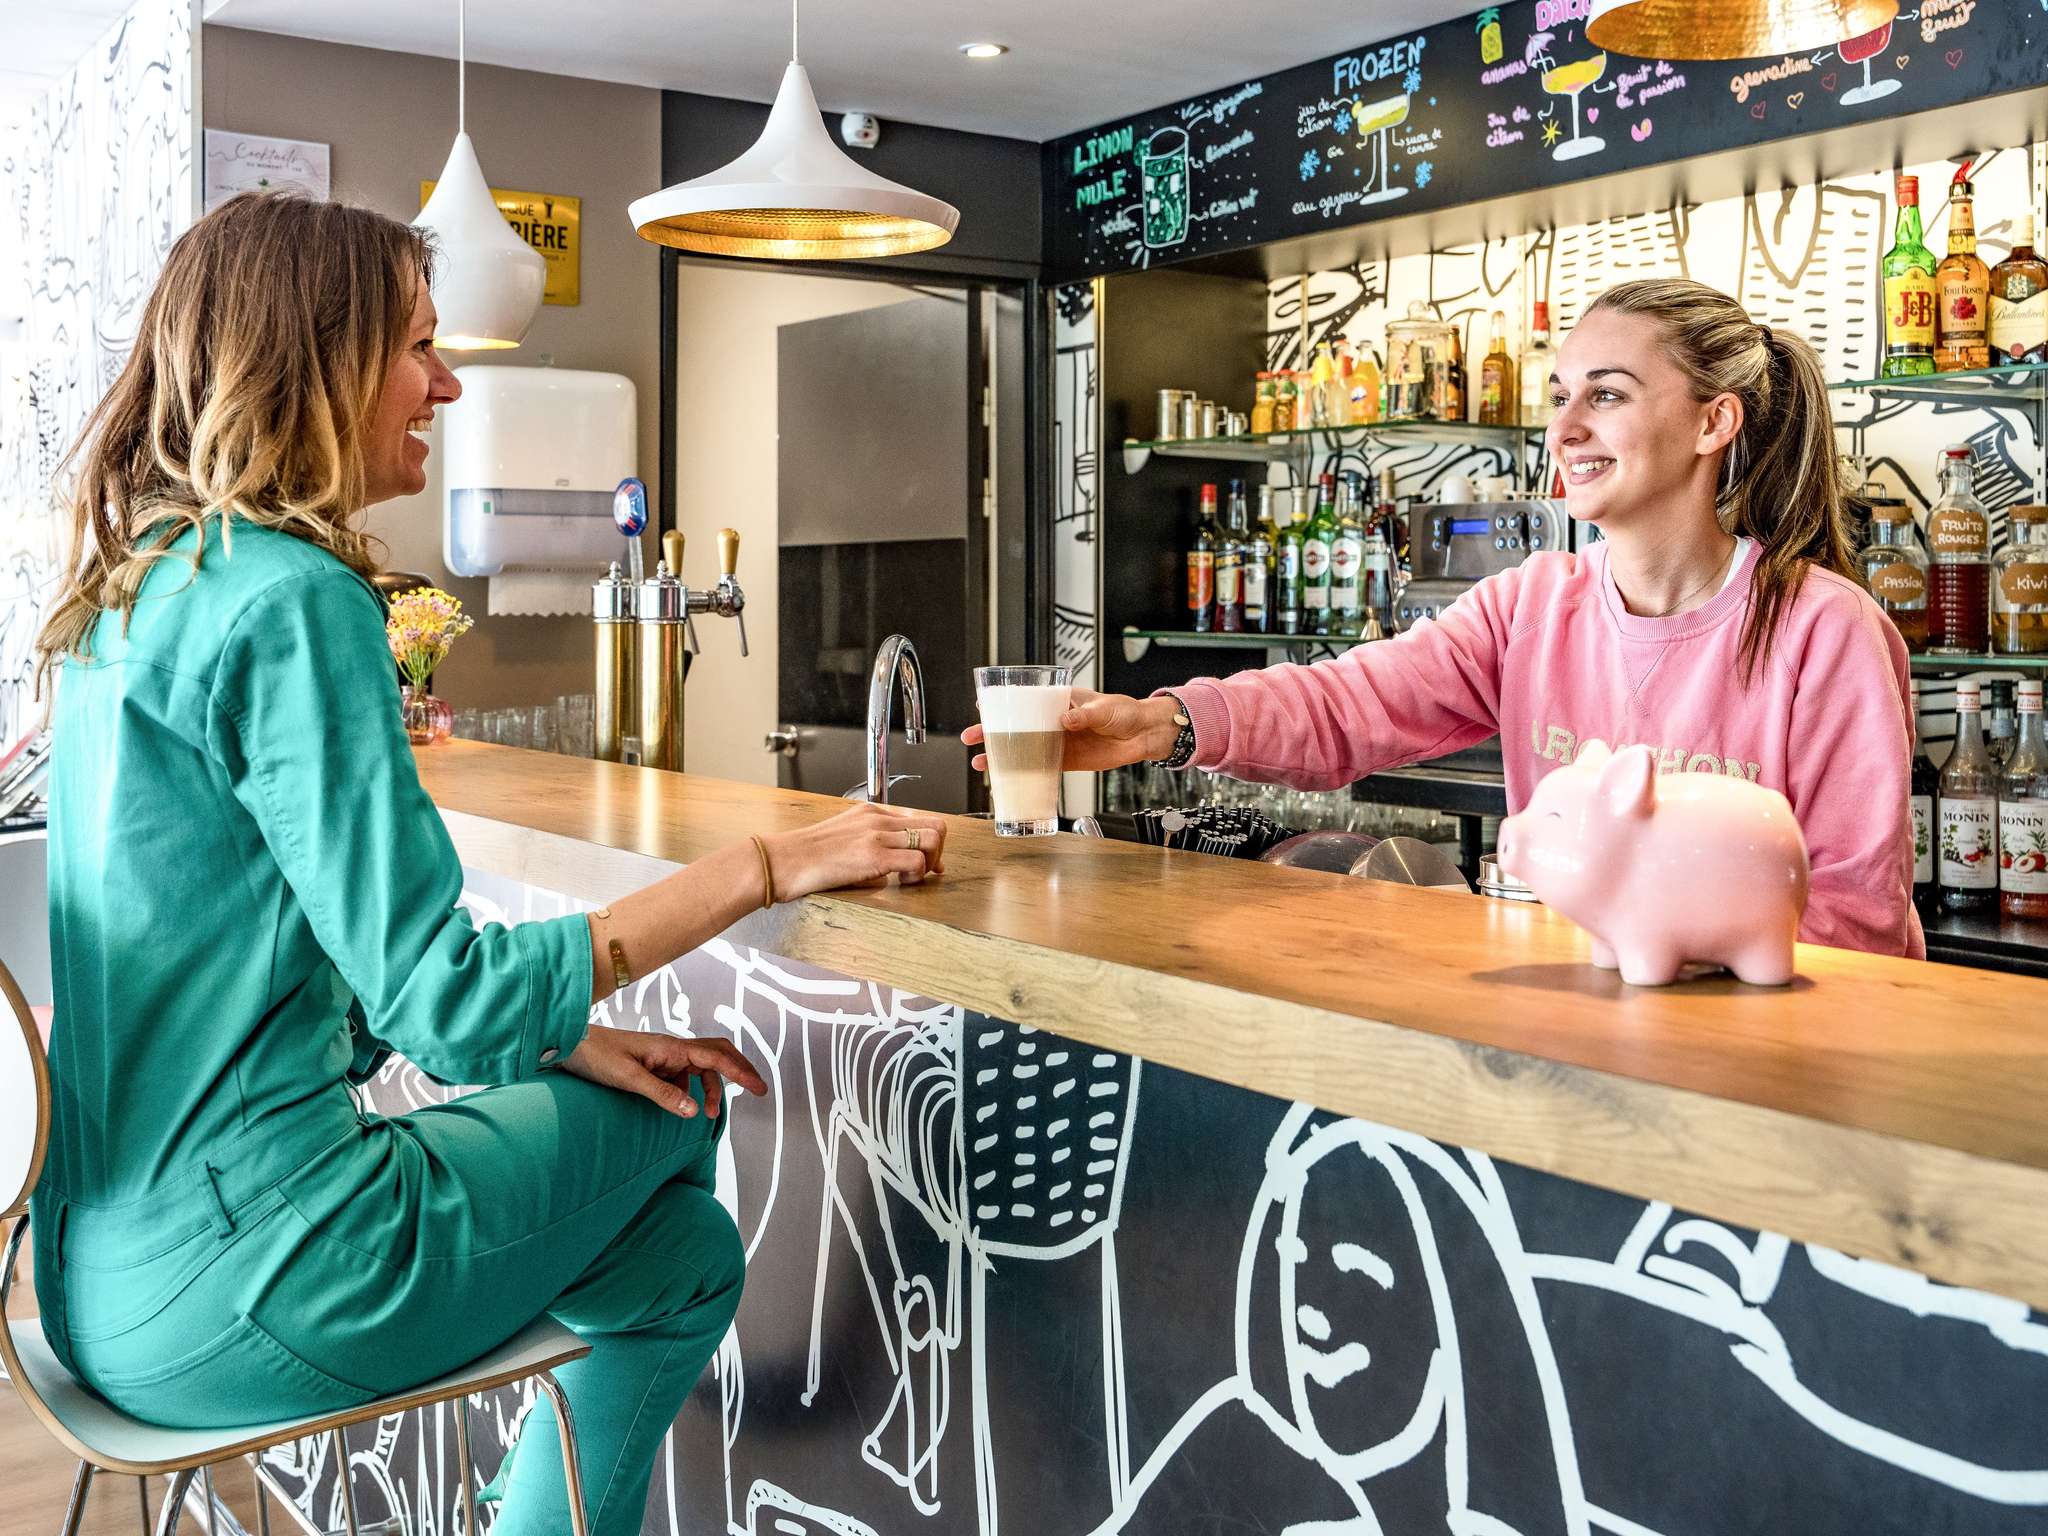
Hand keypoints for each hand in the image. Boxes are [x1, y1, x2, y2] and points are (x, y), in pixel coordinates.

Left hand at [561, 1025, 767, 1119]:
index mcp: (671, 1048)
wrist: (570, 1046)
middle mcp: (672, 1049)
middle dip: (738, 1071)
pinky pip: (683, 1076)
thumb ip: (662, 1095)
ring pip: (701, 1068)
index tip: (758, 1088)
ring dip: (711, 1088)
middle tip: (757, 1091)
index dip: (740, 1072)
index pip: (715, 1057)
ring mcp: (664, 1056)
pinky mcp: (655, 1065)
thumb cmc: (597, 1056)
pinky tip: (680, 1106)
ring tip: (706, 1115)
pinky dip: (691, 1090)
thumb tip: (694, 1112)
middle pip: (717, 1054)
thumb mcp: (629, 1079)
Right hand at [762, 801, 948, 899]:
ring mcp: (877, 835)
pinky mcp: (874, 856)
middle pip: (936, 826)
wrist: (783, 861)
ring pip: (932, 840)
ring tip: (911, 877)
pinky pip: (917, 861)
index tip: (931, 862)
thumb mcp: (843, 837)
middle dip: (939, 852)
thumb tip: (897, 861)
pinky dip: (917, 875)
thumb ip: (870, 841)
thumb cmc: (807, 857)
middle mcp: (878, 819)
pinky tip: (900, 883)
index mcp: (871, 812)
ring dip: (931, 863)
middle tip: (925, 871)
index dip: (933, 842)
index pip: (920, 818)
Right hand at [961, 688, 1179, 773]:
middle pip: (1017, 725)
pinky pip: (1041, 766)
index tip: (982, 705)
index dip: (1003, 702)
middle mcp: (1055, 720)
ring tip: (981, 762)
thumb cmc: (1127, 713)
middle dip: (991, 731)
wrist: (1144, 735)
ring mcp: (1058, 741)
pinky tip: (1007, 777)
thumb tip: (1065, 721)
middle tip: (970, 737)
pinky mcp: (1067, 761)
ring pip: (1023, 747)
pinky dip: (1024, 772)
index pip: (1026, 699)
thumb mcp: (1106, 708)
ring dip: (1002, 754)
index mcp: (1061, 701)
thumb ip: (1085, 715)